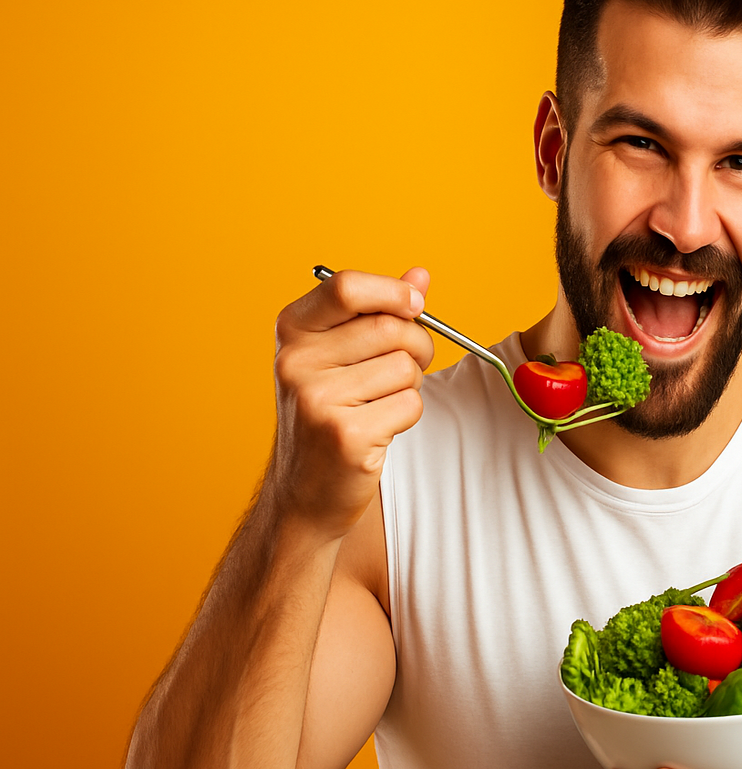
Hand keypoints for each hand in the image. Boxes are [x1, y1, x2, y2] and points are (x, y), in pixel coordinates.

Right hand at [269, 267, 434, 536]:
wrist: (304, 491)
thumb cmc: (329, 415)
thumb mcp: (342, 355)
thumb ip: (380, 312)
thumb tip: (420, 277)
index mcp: (293, 330)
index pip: (346, 286)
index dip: (392, 292)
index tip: (415, 306)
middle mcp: (297, 361)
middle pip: (391, 328)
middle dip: (416, 346)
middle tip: (404, 367)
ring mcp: (317, 399)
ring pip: (405, 368)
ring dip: (410, 386)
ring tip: (379, 403)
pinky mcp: (345, 434)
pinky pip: (409, 404)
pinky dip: (407, 415)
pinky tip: (378, 428)